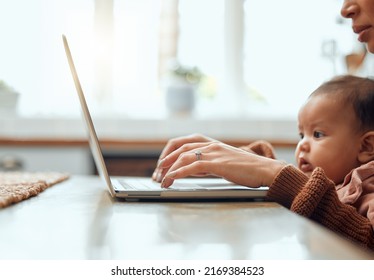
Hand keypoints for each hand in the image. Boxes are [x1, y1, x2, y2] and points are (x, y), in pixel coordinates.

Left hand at [157, 141, 285, 188]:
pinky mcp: (217, 163)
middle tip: (156, 175)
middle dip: (164, 161)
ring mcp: (213, 153)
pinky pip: (192, 166)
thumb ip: (207, 164)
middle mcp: (210, 145)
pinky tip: (171, 180)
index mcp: (211, 144)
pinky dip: (179, 173)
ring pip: (183, 157)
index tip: (161, 165)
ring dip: (169, 169)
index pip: (183, 143)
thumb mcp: (223, 163)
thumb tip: (190, 170)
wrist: (265, 170)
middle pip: (179, 149)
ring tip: (161, 181)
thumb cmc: (246, 169)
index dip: (168, 153)